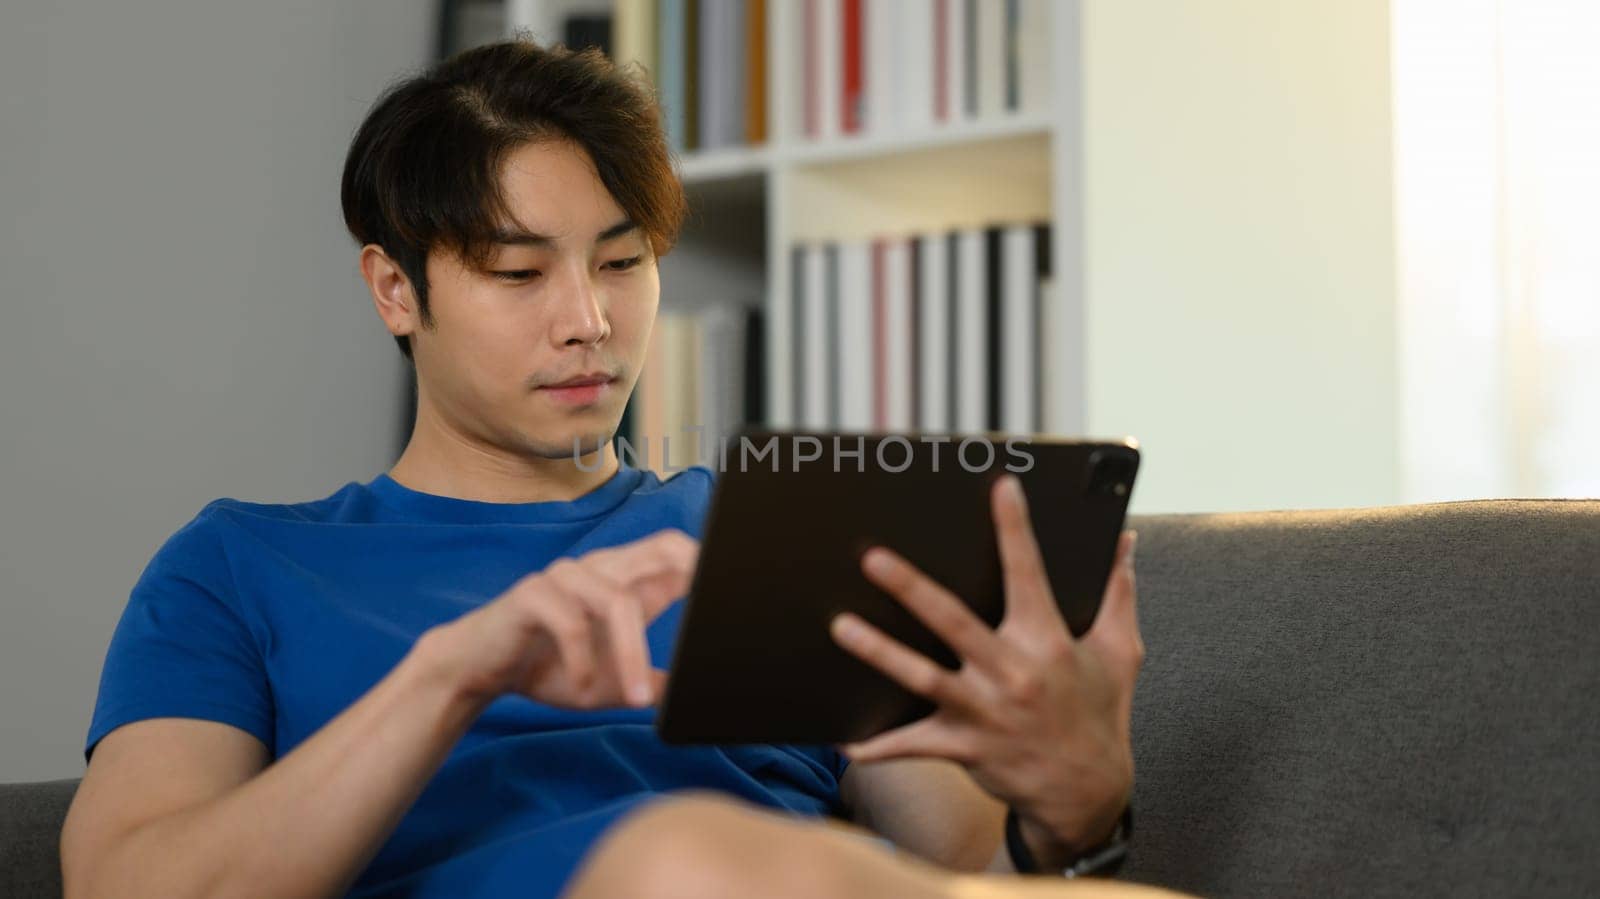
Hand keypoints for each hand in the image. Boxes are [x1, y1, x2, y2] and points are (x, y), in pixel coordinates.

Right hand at [423, 529, 699, 710]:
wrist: (482, 669)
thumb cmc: (552, 667)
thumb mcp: (613, 682)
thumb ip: (655, 681)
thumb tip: (697, 698)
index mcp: (626, 581)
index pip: (676, 552)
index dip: (707, 561)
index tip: (737, 581)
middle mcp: (602, 568)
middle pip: (661, 548)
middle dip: (693, 568)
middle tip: (711, 607)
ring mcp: (566, 576)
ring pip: (617, 601)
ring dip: (630, 655)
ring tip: (634, 697)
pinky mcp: (532, 594)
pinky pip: (568, 620)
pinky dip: (581, 661)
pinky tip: (580, 688)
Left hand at [828, 475, 1142, 857]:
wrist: (1088, 792)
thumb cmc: (1101, 712)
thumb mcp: (1121, 651)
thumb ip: (1119, 592)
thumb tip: (1126, 539)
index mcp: (1048, 641)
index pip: (1029, 573)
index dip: (1016, 528)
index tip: (1001, 487)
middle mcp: (1012, 673)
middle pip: (954, 622)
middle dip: (912, 589)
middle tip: (873, 558)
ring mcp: (984, 711)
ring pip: (922, 677)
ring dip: (880, 653)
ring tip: (841, 628)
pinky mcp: (965, 746)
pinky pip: (915, 745)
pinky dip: (880, 746)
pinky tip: (845, 742)